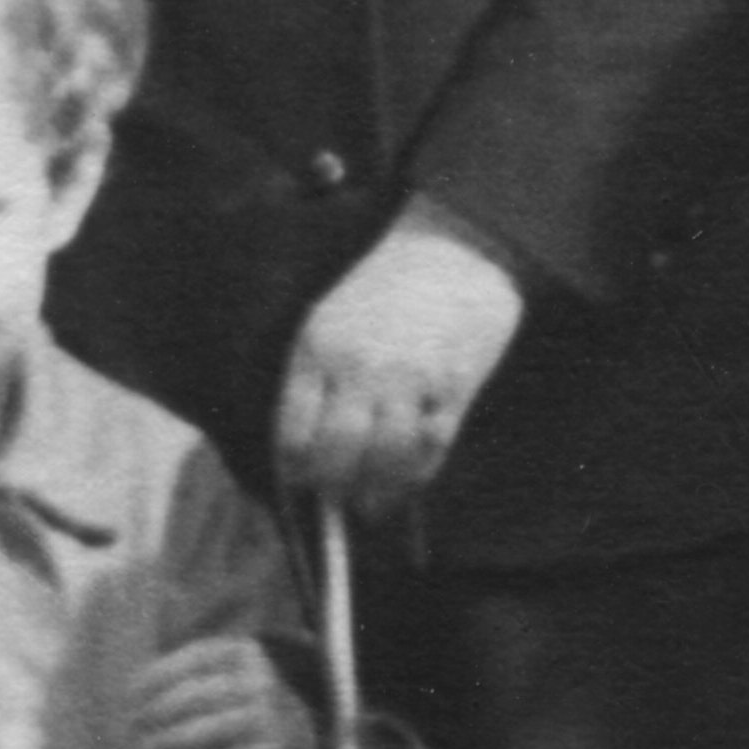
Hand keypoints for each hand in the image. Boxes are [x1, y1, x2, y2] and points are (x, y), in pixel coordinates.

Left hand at [136, 632, 325, 748]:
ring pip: (209, 728)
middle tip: (132, 726)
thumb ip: (178, 674)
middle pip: (197, 694)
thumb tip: (128, 693)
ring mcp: (268, 715)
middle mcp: (259, 679)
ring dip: (170, 740)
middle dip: (158, 711)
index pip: (193, 658)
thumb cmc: (227, 694)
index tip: (128, 694)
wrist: (283, 725)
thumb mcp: (214, 670)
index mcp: (242, 651)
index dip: (156, 675)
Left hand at [277, 203, 528, 510]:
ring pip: (385, 460)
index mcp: (318, 347)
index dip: (296, 468)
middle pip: (336, 454)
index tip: (302, 480)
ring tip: (374, 504)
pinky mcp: (455, 384)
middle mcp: (360, 365)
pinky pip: (431, 448)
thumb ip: (316, 376)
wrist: (456, 244)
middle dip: (335, 488)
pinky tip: (410, 477)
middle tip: (340, 499)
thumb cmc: (387, 285)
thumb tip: (305, 448)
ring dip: (377, 492)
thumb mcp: (331, 317)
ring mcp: (409, 377)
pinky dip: (418, 473)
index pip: (293, 432)